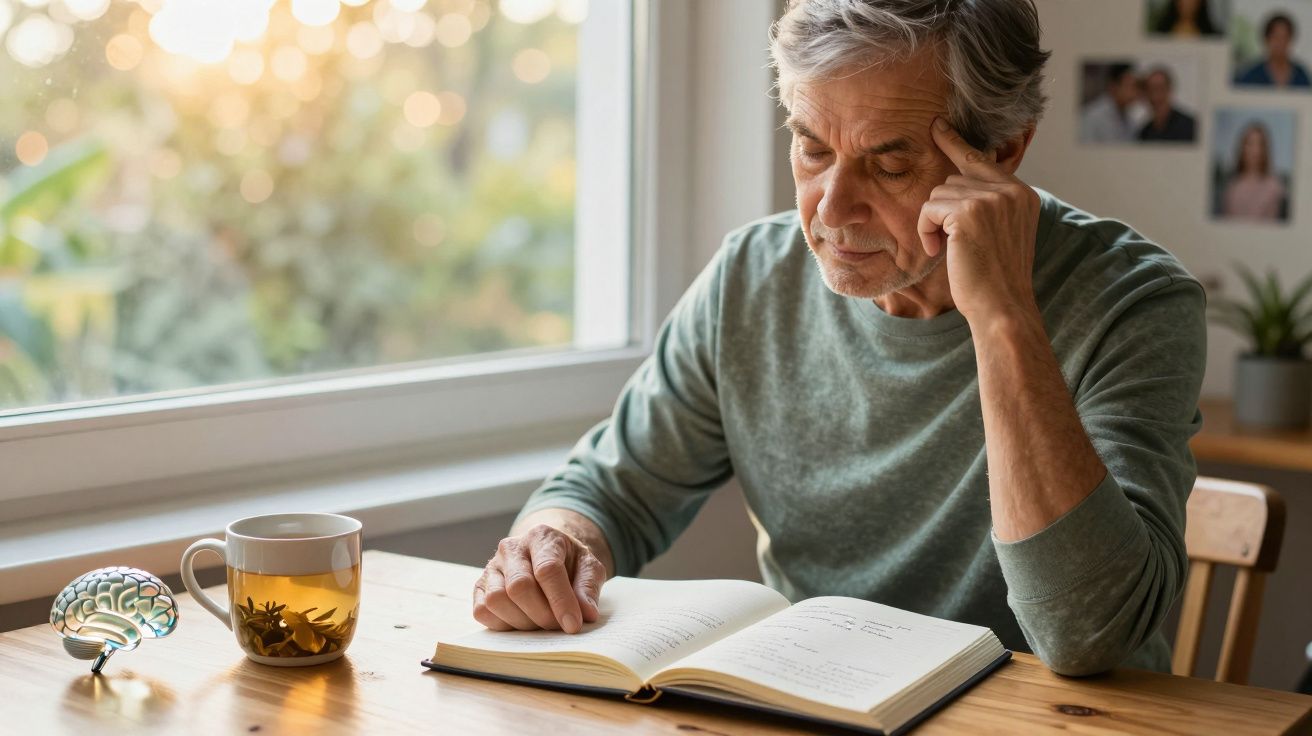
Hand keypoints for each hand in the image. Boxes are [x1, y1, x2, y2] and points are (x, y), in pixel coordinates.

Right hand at [472, 524, 605, 633]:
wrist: (547, 556)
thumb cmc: (569, 563)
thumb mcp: (588, 567)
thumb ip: (588, 587)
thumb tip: (586, 613)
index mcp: (541, 537)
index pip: (547, 569)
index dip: (561, 601)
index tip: (573, 625)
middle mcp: (511, 547)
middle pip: (519, 586)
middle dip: (541, 614)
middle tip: (558, 626)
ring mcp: (492, 566)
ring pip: (496, 599)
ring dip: (521, 621)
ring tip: (540, 624)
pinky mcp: (480, 586)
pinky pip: (482, 610)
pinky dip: (502, 624)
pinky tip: (522, 622)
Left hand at [916, 117, 1042, 324]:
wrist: (1002, 307)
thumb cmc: (994, 278)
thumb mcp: (999, 233)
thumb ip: (988, 205)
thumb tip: (956, 181)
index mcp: (1021, 193)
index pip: (981, 160)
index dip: (955, 143)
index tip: (937, 126)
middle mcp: (1010, 190)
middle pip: (953, 180)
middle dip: (941, 211)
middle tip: (948, 243)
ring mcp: (992, 199)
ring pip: (938, 194)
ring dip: (932, 223)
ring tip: (947, 250)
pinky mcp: (970, 212)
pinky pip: (929, 209)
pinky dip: (925, 230)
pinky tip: (938, 251)